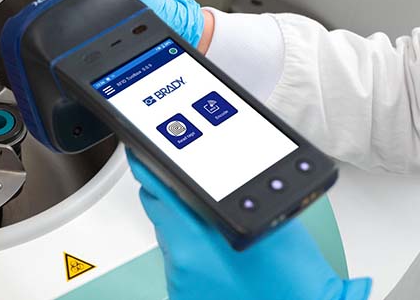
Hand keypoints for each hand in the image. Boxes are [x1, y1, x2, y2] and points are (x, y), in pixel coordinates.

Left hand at [126, 150, 370, 299]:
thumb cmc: (296, 276)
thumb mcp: (265, 217)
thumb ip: (228, 193)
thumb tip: (202, 174)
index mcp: (193, 241)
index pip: (154, 189)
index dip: (147, 166)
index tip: (142, 153)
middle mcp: (180, 265)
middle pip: (159, 213)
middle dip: (171, 197)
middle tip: (192, 187)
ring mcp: (181, 285)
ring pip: (169, 240)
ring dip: (184, 229)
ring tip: (218, 232)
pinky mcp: (186, 299)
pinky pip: (179, 266)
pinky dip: (191, 257)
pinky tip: (218, 257)